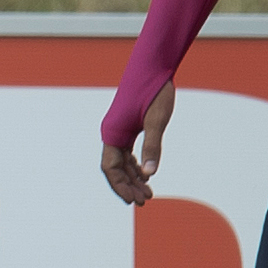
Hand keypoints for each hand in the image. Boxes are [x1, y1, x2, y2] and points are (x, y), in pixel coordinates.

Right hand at [99, 80, 174, 205]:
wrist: (153, 66)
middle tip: (144, 201)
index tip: (134, 201)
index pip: (111, 168)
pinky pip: (127, 151)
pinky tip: (146, 174)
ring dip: (132, 177)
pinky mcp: (126, 125)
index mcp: (113, 133)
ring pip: (121, 161)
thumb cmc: (154, 91)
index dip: (121, 187)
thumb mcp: (156, 121)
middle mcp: (112, 132)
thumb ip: (152, 147)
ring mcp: (118, 129)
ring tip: (147, 192)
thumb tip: (150, 175)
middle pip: (115, 168)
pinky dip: (135, 164)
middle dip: (128, 186)